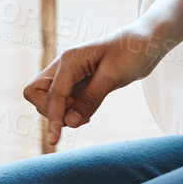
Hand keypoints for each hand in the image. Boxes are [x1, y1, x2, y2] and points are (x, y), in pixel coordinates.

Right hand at [23, 25, 169, 149]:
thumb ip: (90, 100)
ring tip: (87, 114)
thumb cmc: (132, 53)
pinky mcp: (77, 83)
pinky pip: (61, 102)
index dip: (53, 118)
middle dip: (51, 111)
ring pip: (47, 99)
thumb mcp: (113, 76)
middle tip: (78, 115)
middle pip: (36, 94)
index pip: (53, 94)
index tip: (54, 140)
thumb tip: (69, 122)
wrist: (146, 43)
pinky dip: (69, 112)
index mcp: (69, 60)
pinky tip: (87, 112)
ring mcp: (69, 75)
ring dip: (61, 113)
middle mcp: (64, 66)